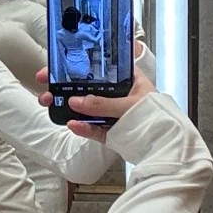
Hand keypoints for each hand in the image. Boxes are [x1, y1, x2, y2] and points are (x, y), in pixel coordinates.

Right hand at [37, 68, 156, 136]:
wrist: (169, 147)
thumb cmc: (158, 117)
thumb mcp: (130, 104)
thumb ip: (103, 103)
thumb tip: (75, 101)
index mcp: (127, 79)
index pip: (99, 67)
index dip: (78, 64)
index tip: (57, 64)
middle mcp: (118, 94)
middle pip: (87, 87)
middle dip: (64, 85)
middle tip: (44, 84)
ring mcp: (112, 114)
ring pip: (86, 108)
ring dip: (67, 106)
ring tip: (48, 103)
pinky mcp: (111, 132)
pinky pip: (92, 127)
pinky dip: (82, 127)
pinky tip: (71, 124)